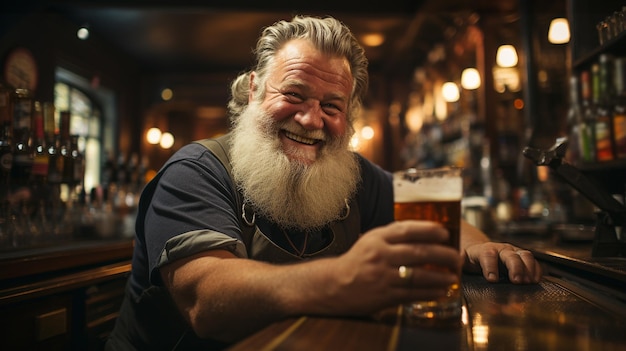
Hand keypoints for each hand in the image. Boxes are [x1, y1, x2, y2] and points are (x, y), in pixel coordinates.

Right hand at [331, 220, 462, 313]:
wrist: (335, 284)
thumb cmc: (359, 260)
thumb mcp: (372, 240)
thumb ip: (394, 235)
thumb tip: (427, 231)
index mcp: (378, 238)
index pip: (407, 230)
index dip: (429, 230)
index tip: (446, 233)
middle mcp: (380, 255)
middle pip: (418, 253)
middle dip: (443, 255)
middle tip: (457, 257)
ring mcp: (382, 276)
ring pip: (418, 275)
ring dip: (440, 277)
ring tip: (454, 276)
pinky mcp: (384, 296)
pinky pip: (412, 294)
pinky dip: (429, 293)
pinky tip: (441, 292)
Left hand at [463, 242, 542, 283]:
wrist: (480, 251)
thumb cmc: (470, 258)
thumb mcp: (461, 258)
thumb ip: (458, 260)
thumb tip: (455, 261)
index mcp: (483, 250)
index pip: (487, 255)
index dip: (490, 266)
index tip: (492, 279)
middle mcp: (500, 249)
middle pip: (510, 255)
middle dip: (515, 267)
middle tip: (517, 281)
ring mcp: (513, 252)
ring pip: (525, 255)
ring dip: (528, 268)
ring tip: (528, 282)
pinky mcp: (522, 258)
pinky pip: (534, 262)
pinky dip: (537, 270)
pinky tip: (535, 280)